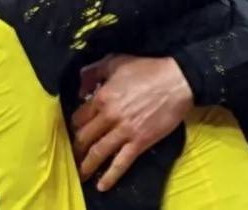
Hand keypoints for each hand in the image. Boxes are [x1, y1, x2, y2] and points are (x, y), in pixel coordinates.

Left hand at [72, 55, 192, 191]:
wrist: (177, 82)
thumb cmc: (147, 70)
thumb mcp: (114, 62)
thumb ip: (93, 72)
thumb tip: (81, 87)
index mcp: (101, 98)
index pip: (78, 117)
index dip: (73, 125)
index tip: (72, 132)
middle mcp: (109, 116)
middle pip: (84, 137)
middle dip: (75, 148)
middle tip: (70, 156)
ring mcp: (124, 131)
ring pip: (98, 152)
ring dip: (86, 165)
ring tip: (78, 174)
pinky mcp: (140, 142)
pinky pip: (122, 162)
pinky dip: (110, 176)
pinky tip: (102, 185)